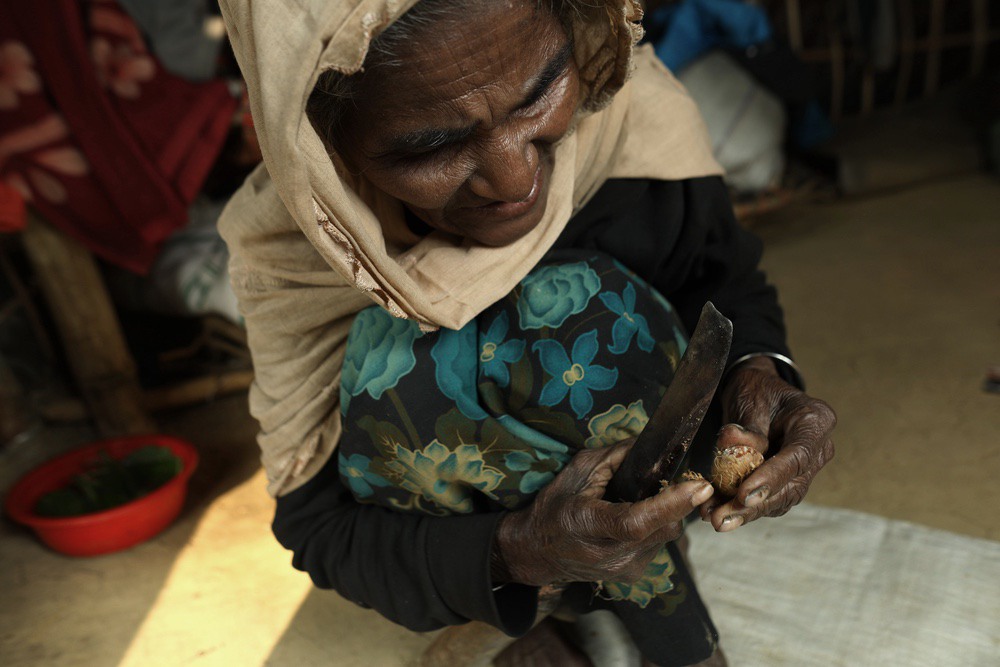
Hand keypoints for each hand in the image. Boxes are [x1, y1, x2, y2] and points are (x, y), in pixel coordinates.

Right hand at [492, 441, 714, 586]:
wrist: (538, 551)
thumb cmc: (555, 505)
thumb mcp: (578, 470)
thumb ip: (617, 456)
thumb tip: (654, 445)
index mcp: (587, 525)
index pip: (635, 522)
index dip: (670, 504)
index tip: (700, 487)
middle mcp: (608, 555)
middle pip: (662, 527)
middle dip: (674, 500)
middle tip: (663, 480)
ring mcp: (622, 569)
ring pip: (666, 535)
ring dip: (664, 514)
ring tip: (637, 502)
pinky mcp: (633, 575)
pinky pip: (659, 544)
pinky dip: (656, 527)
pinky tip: (635, 519)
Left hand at [702, 356, 835, 530]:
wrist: (758, 392)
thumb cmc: (756, 389)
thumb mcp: (750, 397)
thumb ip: (747, 426)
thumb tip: (733, 444)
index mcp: (815, 421)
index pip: (797, 456)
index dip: (771, 478)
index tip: (744, 494)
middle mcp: (818, 449)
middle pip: (790, 486)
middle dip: (754, 505)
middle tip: (722, 519)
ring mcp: (806, 468)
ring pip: (779, 499)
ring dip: (746, 513)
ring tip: (715, 519)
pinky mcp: (789, 481)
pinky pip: (769, 500)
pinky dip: (743, 509)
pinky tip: (718, 513)